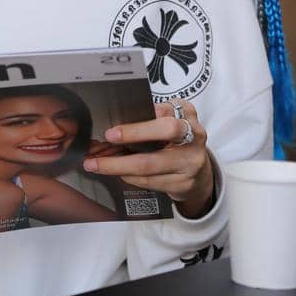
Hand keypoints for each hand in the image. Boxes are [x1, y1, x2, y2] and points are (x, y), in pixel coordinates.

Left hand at [81, 101, 215, 217]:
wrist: (198, 170)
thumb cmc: (174, 140)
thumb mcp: (165, 121)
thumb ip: (146, 118)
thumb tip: (110, 124)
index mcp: (185, 112)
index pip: (162, 112)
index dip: (138, 123)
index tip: (112, 131)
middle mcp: (193, 134)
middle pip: (165, 132)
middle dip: (132, 136)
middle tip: (105, 141)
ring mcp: (191, 161)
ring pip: (150, 164)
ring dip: (118, 165)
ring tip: (97, 164)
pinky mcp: (185, 183)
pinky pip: (151, 181)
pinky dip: (130, 177)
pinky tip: (118, 173)